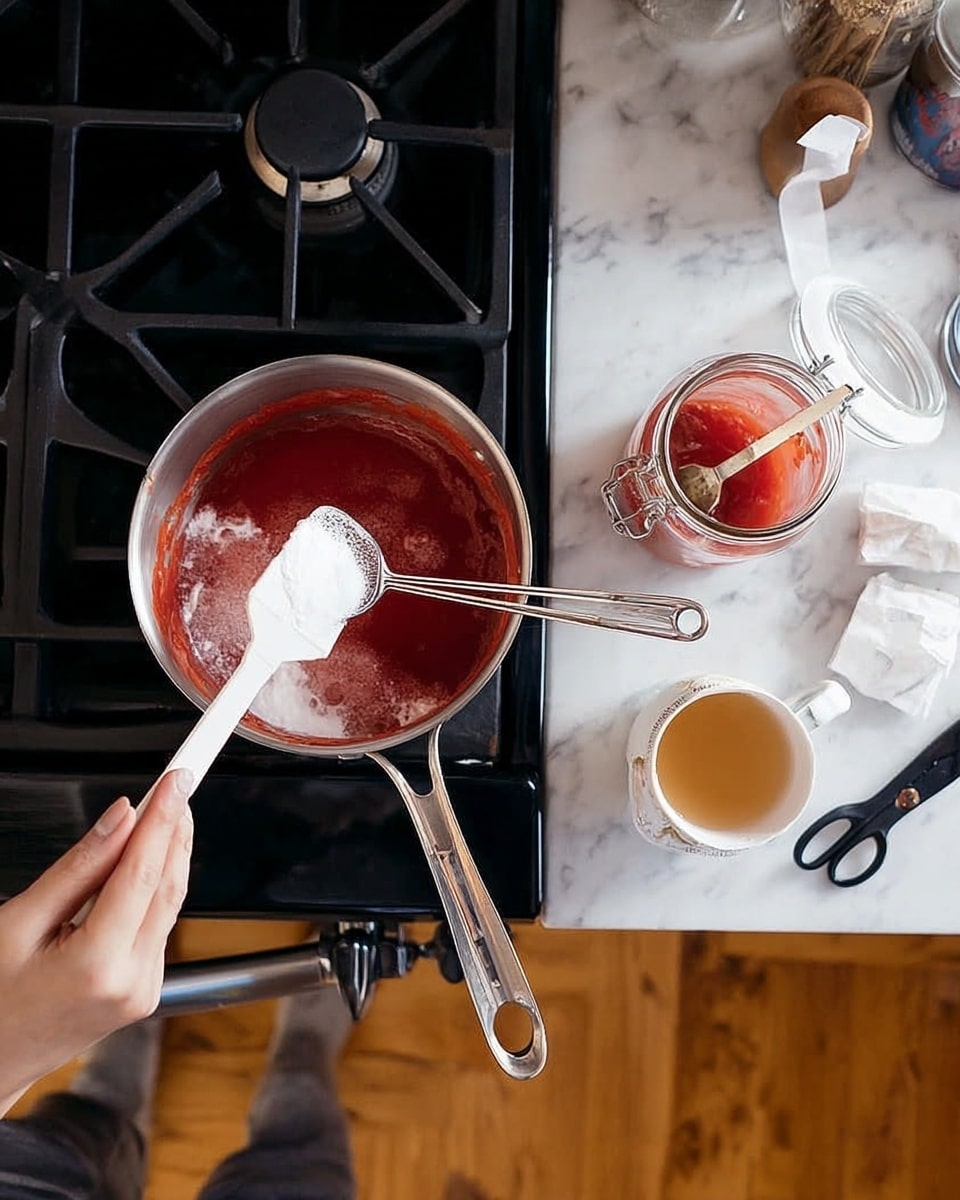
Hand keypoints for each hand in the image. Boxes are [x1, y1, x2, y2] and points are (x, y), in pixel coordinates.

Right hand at [0, 770, 193, 1114]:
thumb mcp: (20, 923)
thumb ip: (78, 868)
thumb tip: (120, 817)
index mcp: (98, 966)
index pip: (144, 874)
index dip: (163, 819)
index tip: (177, 780)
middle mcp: (133, 981)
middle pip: (168, 885)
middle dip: (175, 828)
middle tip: (177, 784)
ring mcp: (145, 990)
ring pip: (171, 903)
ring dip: (171, 853)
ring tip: (164, 810)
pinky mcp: (148, 990)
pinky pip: (161, 924)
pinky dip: (158, 886)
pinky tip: (149, 858)